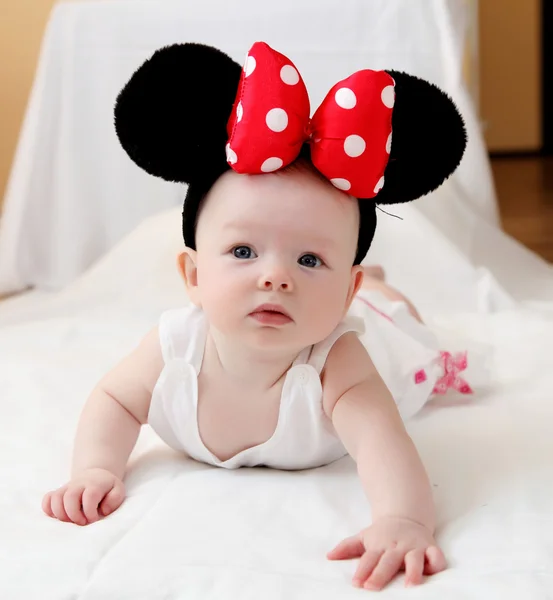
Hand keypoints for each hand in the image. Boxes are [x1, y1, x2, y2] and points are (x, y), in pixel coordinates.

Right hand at [42, 468, 124, 525]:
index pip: (90, 496)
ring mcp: (66, 488)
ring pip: (56, 498)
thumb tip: (103, 510)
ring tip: (70, 521)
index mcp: (94, 484)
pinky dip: (48, 509)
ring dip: (60, 514)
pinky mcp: (58, 493)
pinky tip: (57, 516)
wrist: (95, 475)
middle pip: (70, 496)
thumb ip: (114, 499)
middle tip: (81, 522)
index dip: (90, 511)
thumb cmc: (107, 487)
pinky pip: (47, 499)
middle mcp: (78, 485)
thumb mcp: (117, 490)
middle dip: (74, 514)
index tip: (93, 518)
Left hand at [327, 516, 445, 589]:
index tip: (356, 583)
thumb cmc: (382, 534)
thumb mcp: (364, 537)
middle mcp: (396, 547)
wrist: (405, 515)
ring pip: (414, 560)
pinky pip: (436, 555)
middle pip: (388, 562)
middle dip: (380, 575)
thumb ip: (347, 547)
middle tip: (371, 587)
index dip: (362, 571)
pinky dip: (437, 562)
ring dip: (412, 572)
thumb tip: (328, 556)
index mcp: (379, 545)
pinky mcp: (430, 547)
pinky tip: (433, 571)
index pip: (369, 559)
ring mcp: (414, 547)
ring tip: (409, 586)